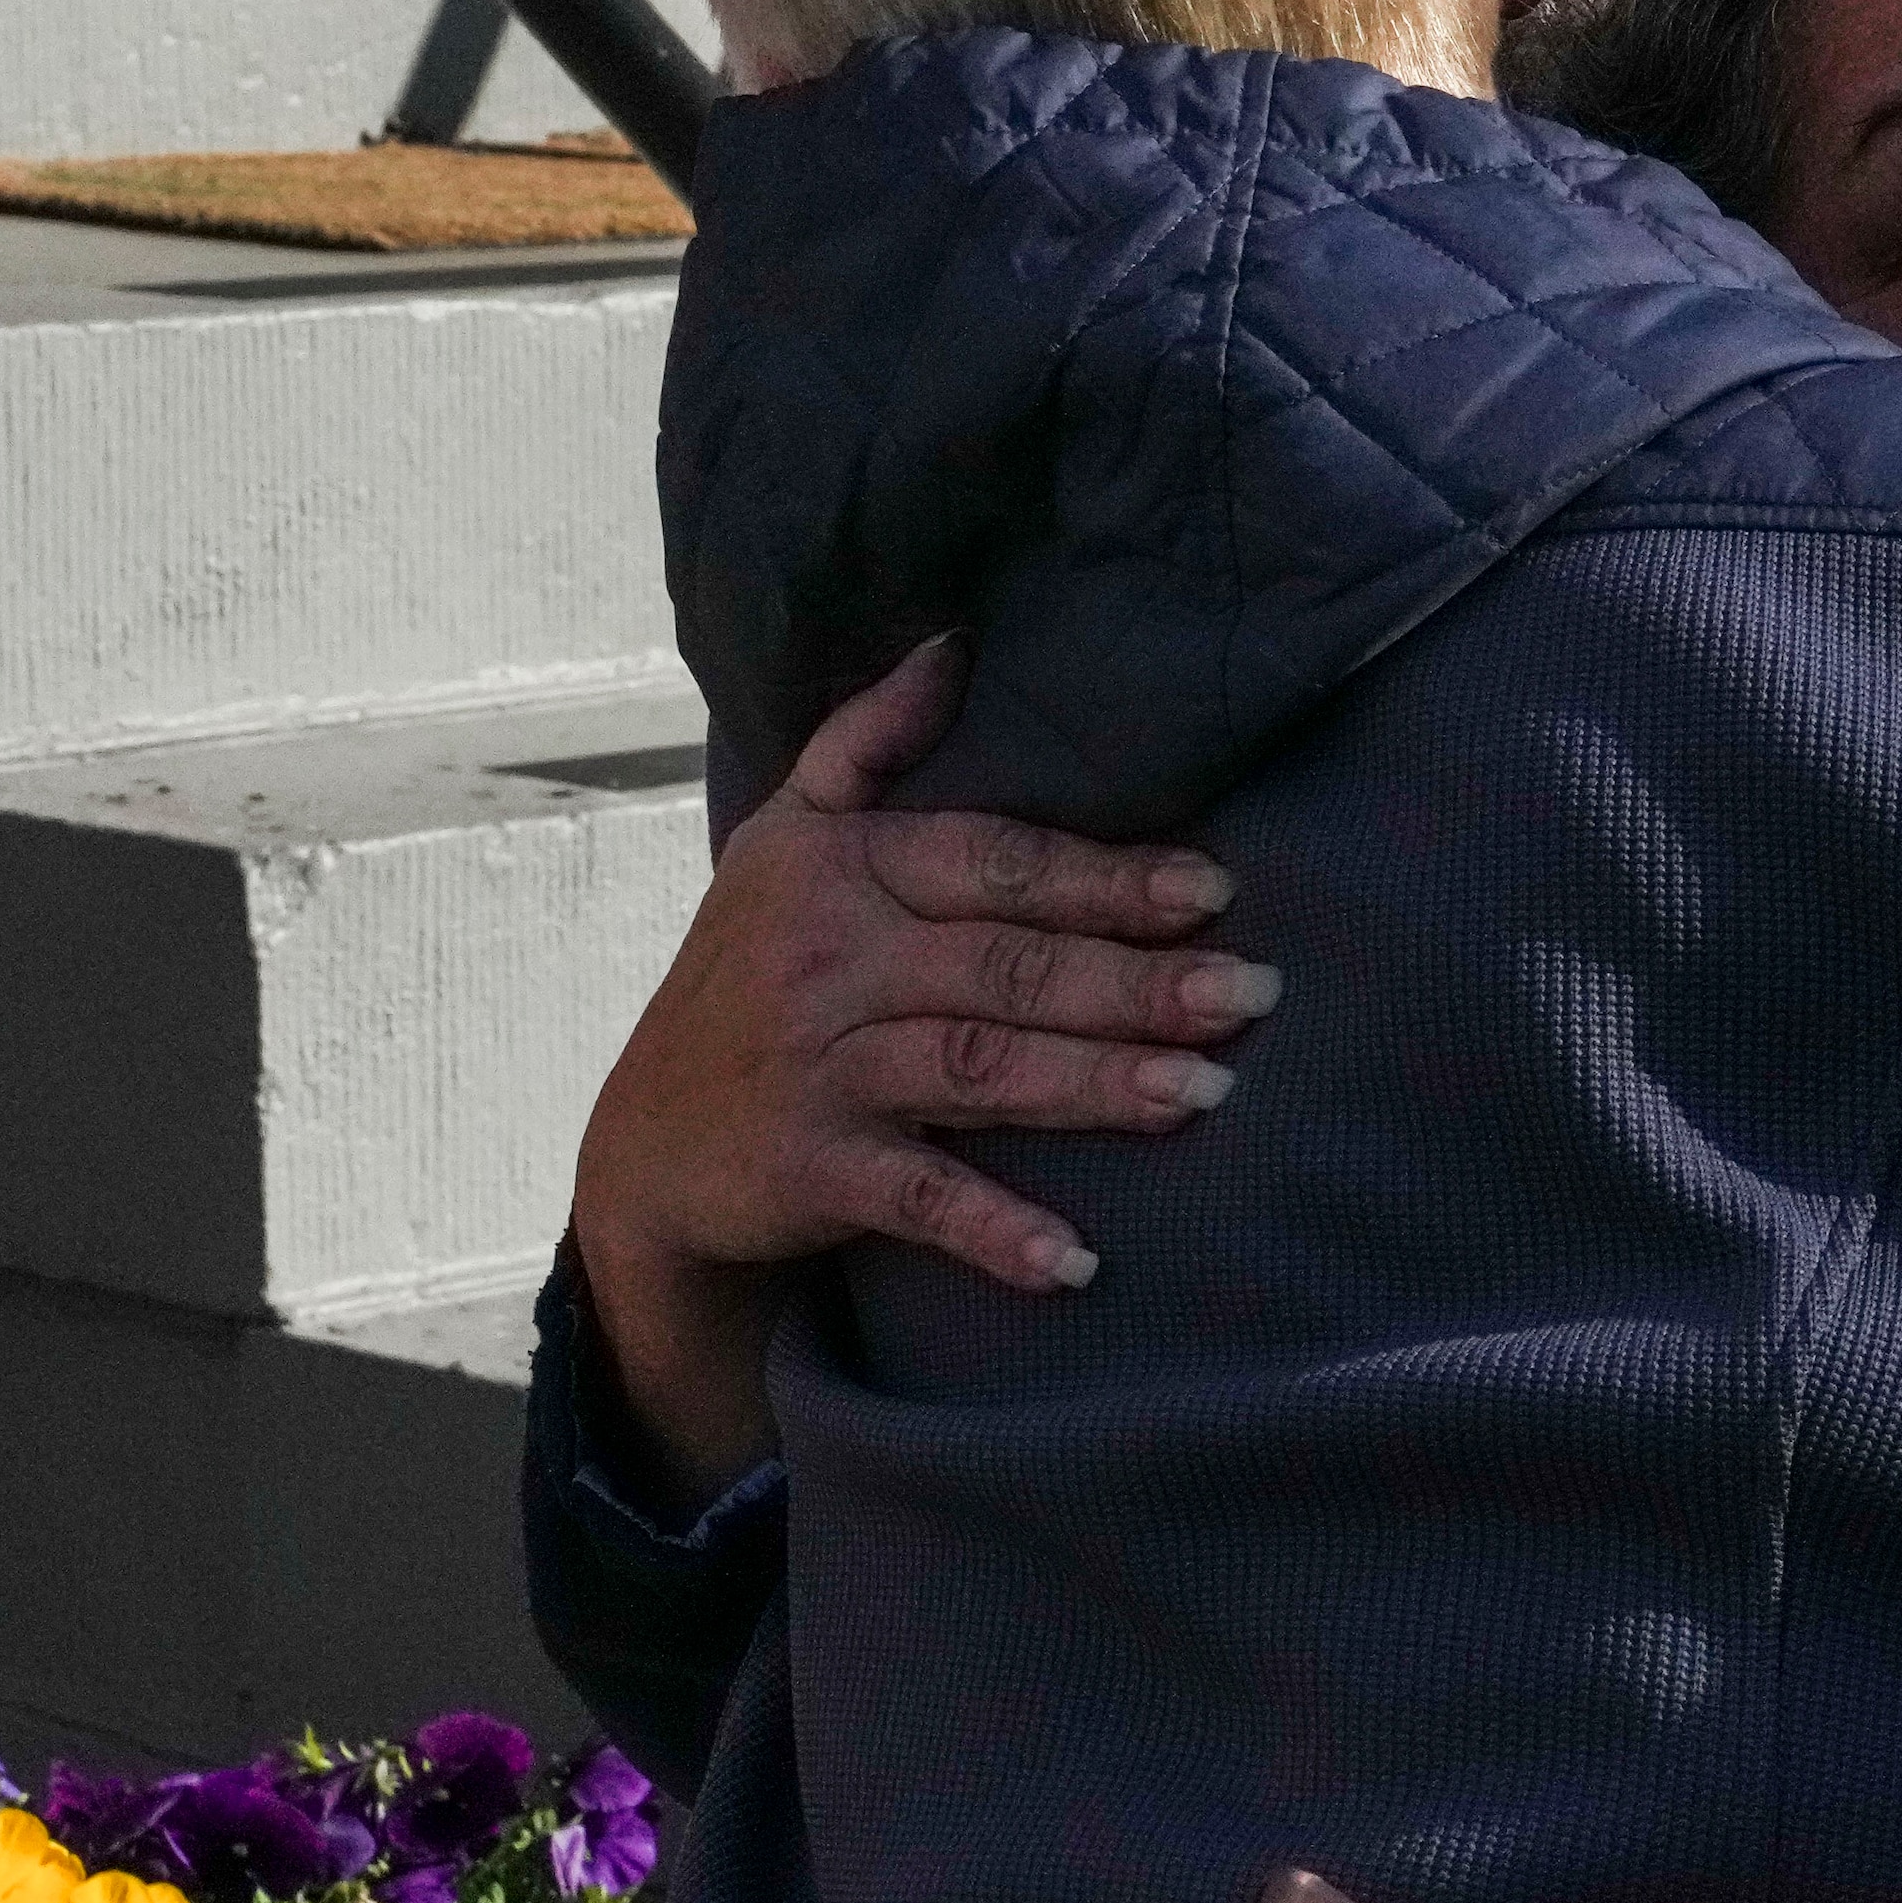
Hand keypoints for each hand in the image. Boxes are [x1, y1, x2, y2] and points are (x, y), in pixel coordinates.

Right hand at [566, 636, 1274, 1493]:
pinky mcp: (809, 1168)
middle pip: (1006, 965)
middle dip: (1137, 980)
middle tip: (1255, 994)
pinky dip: (996, 1231)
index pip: (992, 862)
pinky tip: (1078, 1260)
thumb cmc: (752, 975)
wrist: (645, 1144)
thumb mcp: (785, 843)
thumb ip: (864, 743)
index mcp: (840, 869)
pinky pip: (917, 1197)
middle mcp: (827, 960)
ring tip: (1209, 1093)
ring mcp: (817, 1067)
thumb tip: (952, 642)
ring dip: (1097, 1083)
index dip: (1105, 875)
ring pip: (979, 1067)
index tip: (1216, 889)